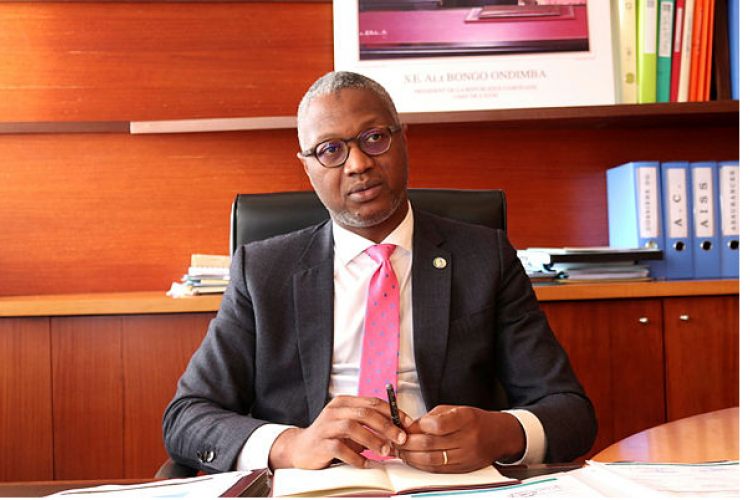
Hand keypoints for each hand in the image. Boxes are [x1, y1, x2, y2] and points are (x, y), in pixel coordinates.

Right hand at [268, 395, 410, 469]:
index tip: (407, 424)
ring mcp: (326, 426)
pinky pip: (340, 448)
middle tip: (401, 439)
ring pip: (352, 427)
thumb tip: (399, 430)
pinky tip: (366, 464)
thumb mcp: (351, 426)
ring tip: (386, 452)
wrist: (300, 449)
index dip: (393, 412)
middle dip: (386, 426)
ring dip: (373, 440)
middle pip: (364, 413)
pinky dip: (356, 457)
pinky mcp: (320, 443)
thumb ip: (370, 424)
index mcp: (344, 402)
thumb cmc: (331, 437)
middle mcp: (334, 410)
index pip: (372, 402)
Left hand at [397, 405, 524, 472]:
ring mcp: (466, 456)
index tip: (406, 425)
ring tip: (400, 451)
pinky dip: (421, 465)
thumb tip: (408, 428)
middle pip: (430, 444)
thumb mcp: (455, 410)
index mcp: (466, 419)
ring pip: (431, 460)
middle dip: (408, 443)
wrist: (499, 436)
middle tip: (395, 440)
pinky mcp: (463, 469)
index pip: (437, 425)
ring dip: (411, 456)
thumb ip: (432, 418)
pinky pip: (437, 469)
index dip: (418, 426)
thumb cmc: (474, 420)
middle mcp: (468, 439)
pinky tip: (412, 459)